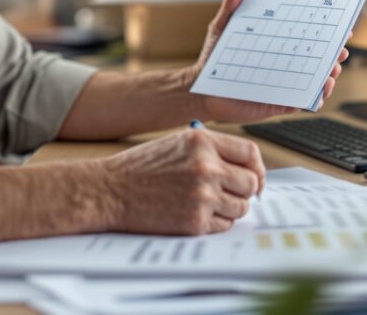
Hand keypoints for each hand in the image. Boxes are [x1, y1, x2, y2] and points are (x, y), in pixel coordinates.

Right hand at [104, 127, 263, 234]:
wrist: (110, 190)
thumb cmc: (141, 168)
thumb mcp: (177, 144)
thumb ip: (211, 151)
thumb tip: (247, 170)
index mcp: (202, 141)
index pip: (250, 153)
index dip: (257, 168)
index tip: (254, 178)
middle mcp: (206, 166)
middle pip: (250, 183)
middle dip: (243, 191)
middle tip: (229, 194)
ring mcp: (202, 195)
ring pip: (240, 207)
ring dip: (229, 208)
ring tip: (204, 203)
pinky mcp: (196, 221)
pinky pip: (224, 225)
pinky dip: (215, 223)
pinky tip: (194, 214)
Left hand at [185, 0, 350, 122]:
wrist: (202, 89)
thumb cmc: (213, 58)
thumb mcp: (222, 30)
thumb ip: (230, 9)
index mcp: (276, 44)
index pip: (305, 34)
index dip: (324, 29)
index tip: (341, 24)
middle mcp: (284, 63)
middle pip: (317, 57)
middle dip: (334, 53)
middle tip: (341, 49)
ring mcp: (285, 84)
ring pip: (315, 80)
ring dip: (329, 75)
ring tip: (333, 70)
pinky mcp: (280, 103)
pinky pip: (304, 102)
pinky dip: (316, 97)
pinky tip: (320, 90)